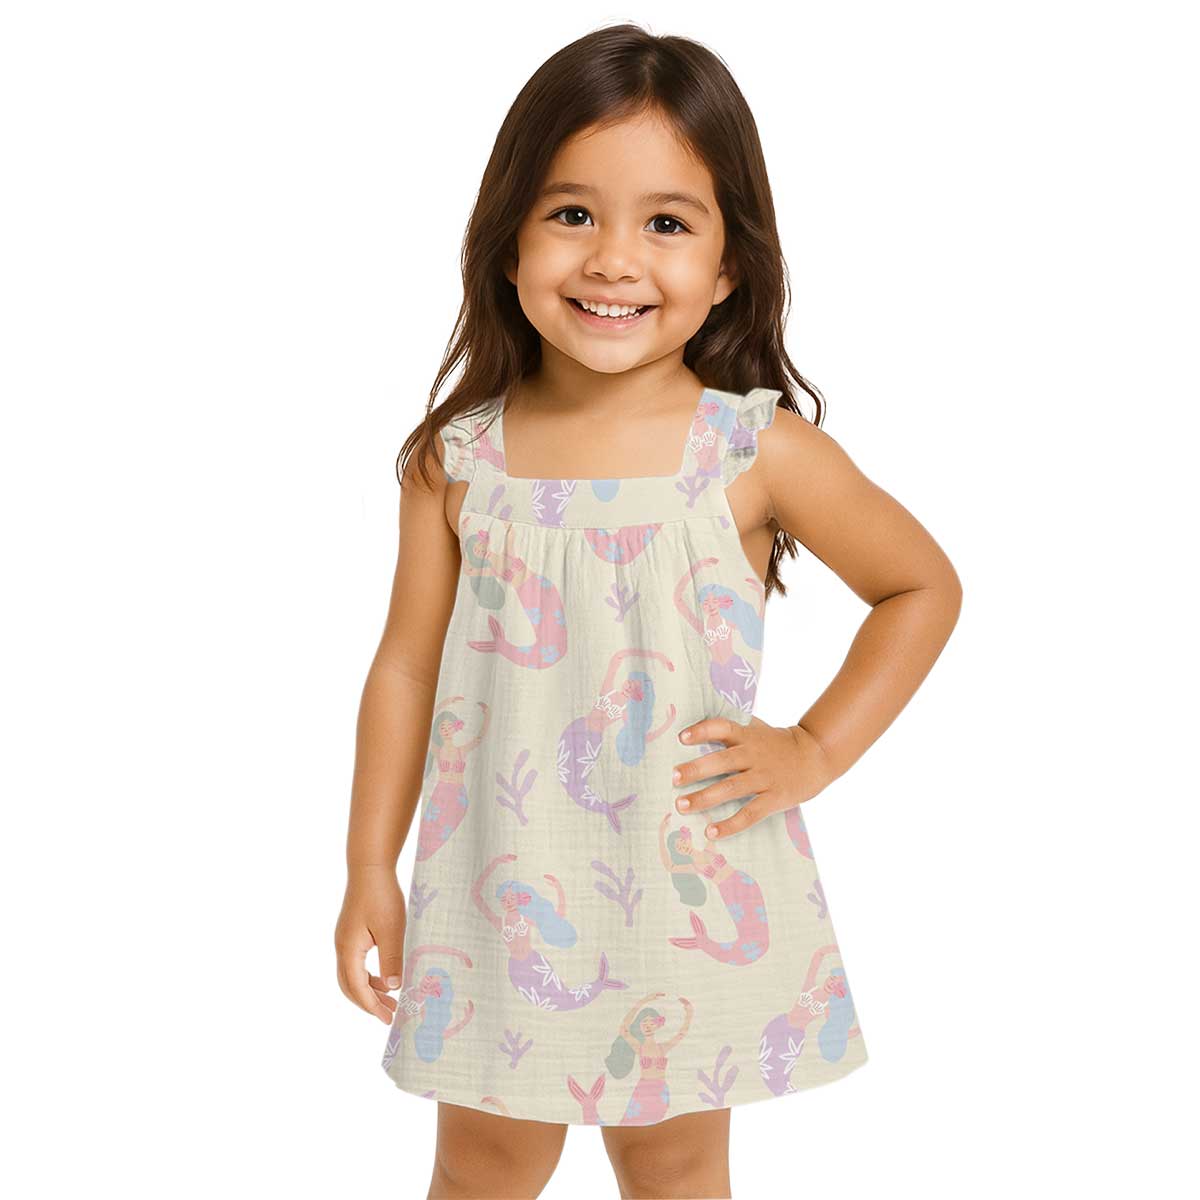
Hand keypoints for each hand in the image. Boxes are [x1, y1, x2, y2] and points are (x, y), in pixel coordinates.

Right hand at [335, 865, 406, 1025]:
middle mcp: (342, 947)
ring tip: (391, 999)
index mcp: (349, 949)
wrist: (370, 867)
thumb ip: (391, 960)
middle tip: (389, 1015)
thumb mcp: (391, 930)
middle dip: (368, 1003)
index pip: (357, 988)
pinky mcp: (351, 933)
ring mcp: (344, 940)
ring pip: (351, 975)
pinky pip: (355, 964)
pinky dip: (368, 976)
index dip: (372, 1006)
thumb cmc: (381, 896)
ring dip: (369, 990)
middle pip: (349, 986)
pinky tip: (385, 977)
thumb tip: (393, 987)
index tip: (388, 1019)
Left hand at [671, 717, 835, 838]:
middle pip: (723, 761)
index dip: (703, 731)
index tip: (681, 737)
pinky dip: (730, 824)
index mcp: (748, 736)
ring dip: (704, 798)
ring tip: (682, 805)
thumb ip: (732, 730)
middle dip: (696, 769)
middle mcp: (754, 755)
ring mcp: (765, 777)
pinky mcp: (774, 798)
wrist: (816, 755)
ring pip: (731, 788)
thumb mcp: (757, 729)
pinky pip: (750, 813)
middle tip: (673, 778)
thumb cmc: (777, 743)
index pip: (723, 727)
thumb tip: (694, 727)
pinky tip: (711, 831)